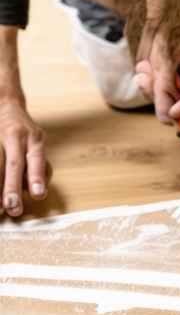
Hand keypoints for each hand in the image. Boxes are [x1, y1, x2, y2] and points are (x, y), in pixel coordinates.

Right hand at [0, 102, 51, 216]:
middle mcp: (16, 136)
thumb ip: (39, 166)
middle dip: (12, 188)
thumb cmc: (25, 134)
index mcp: (34, 139)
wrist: (5, 105)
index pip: (36, 160)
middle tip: (13, 208)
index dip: (37, 177)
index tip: (38, 195)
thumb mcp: (38, 145)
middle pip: (13, 164)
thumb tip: (34, 188)